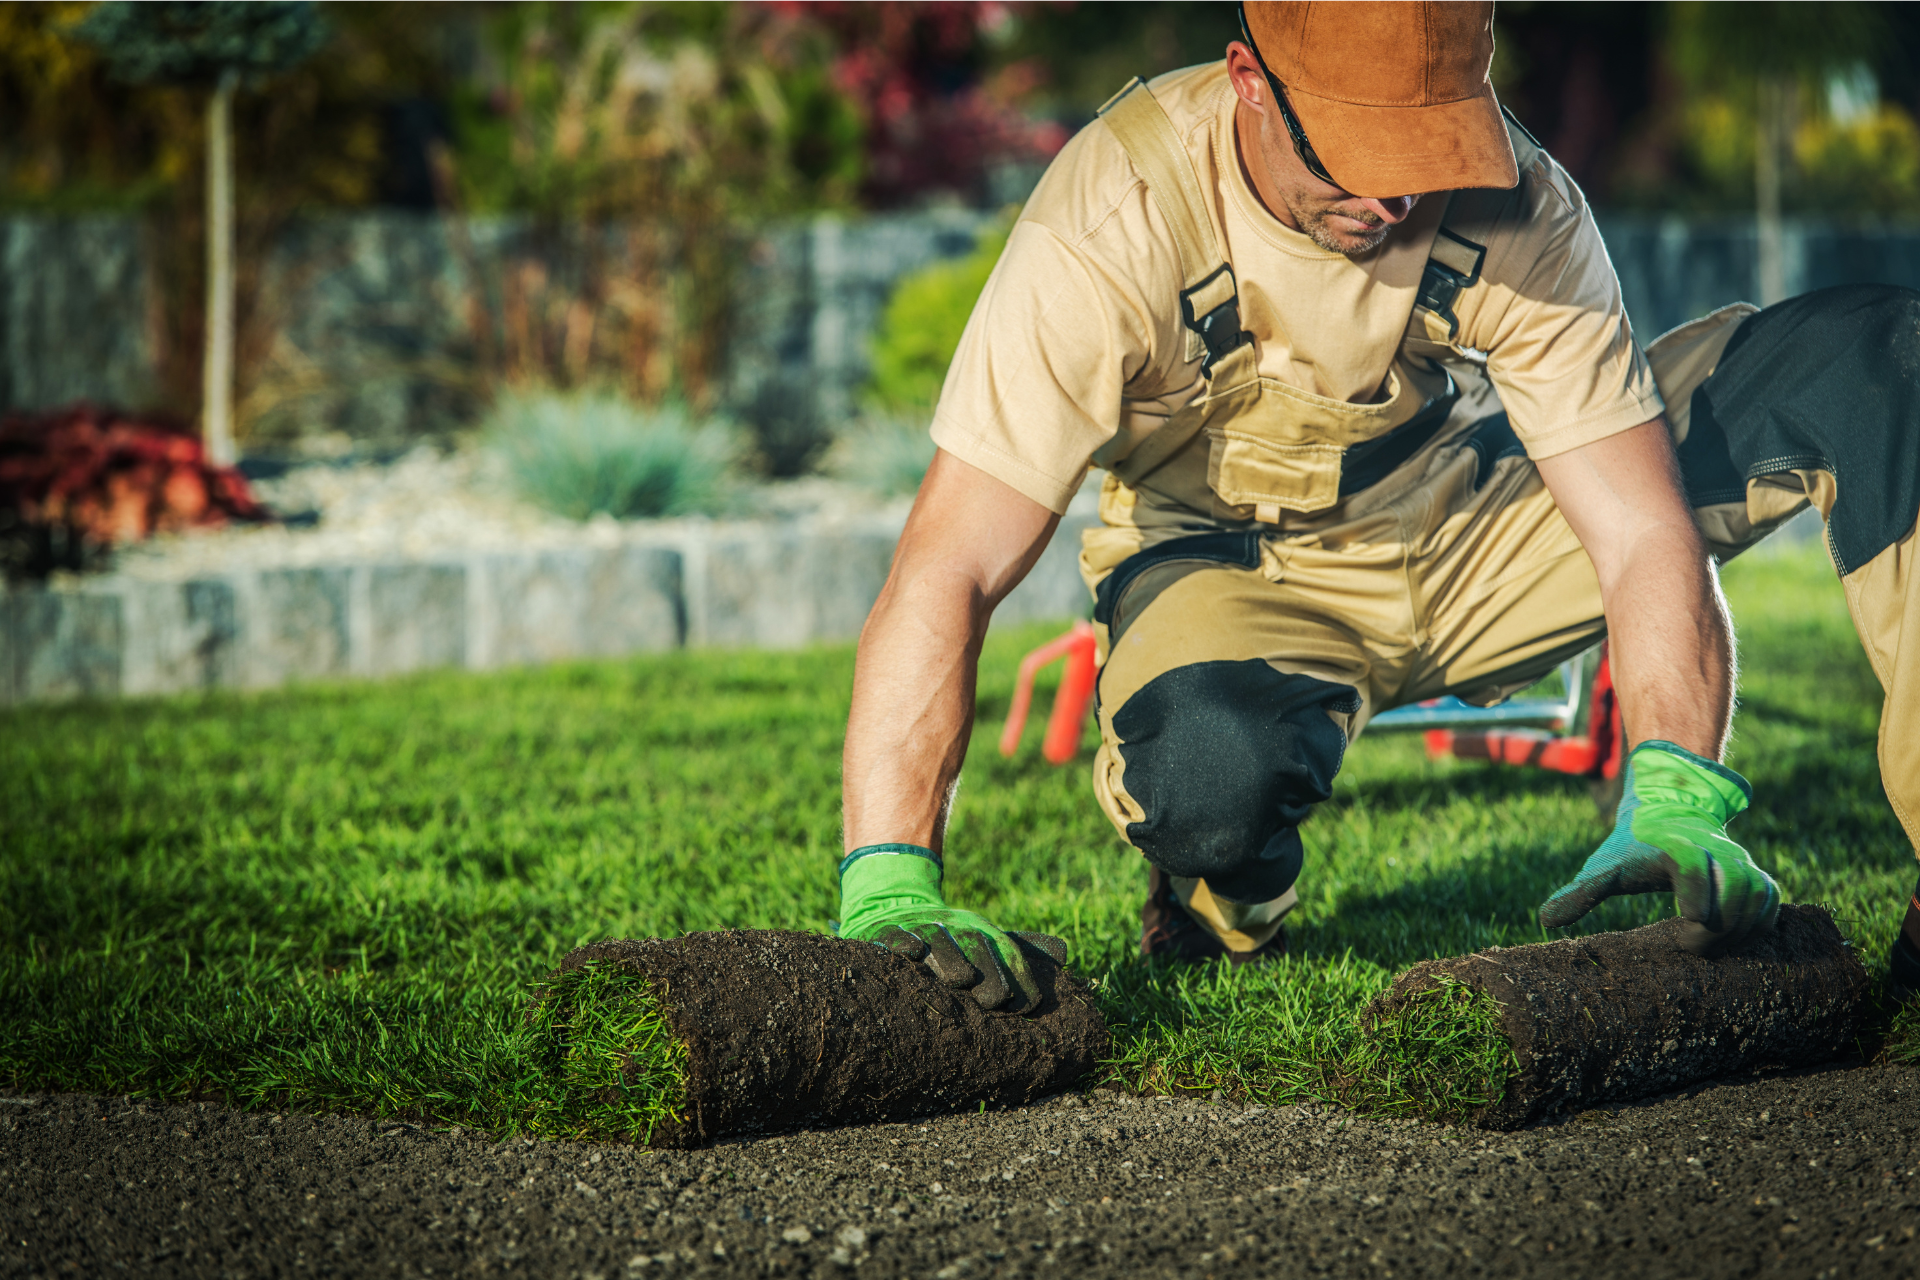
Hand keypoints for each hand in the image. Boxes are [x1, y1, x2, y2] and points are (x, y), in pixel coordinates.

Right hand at [837, 845, 1068, 1011]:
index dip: (1017, 977)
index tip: (1026, 1006)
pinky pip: (894, 935)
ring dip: (948, 958)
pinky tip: (912, 953)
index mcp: (981, 930)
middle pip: (973, 945)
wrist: (896, 906)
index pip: (1005, 953)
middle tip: (993, 1001)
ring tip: (960, 979)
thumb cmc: (951, 937)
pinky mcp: (886, 931)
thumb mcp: (985, 938)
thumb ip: (1022, 949)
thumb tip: (1065, 952)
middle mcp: (953, 926)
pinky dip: (902, 942)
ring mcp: (919, 927)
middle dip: (986, 972)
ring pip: (936, 940)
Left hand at [1538, 741, 1779, 955]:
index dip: (1695, 893)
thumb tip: (1545, 920)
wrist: (1669, 813)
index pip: (1691, 865)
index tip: (1687, 920)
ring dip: (1739, 928)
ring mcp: (1739, 861)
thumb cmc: (1632, 847)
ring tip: (1710, 948)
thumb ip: (1579, 893)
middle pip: (1732, 889)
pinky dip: (1759, 924)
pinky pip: (1771, 900)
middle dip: (1715, 925)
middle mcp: (1714, 851)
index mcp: (1675, 846)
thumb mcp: (1604, 867)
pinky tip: (1734, 941)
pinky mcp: (1754, 874)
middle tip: (1689, 947)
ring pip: (1757, 896)